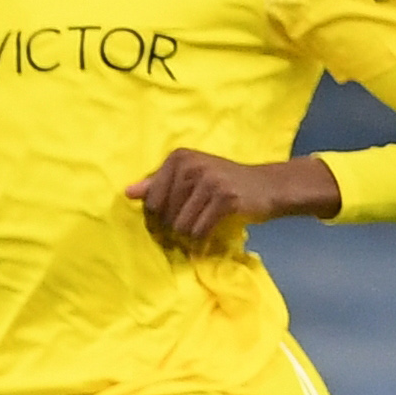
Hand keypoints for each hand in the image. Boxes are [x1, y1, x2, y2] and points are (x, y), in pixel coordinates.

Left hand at [125, 150, 336, 249]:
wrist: (268, 186)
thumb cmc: (224, 183)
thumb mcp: (191, 177)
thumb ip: (159, 184)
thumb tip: (128, 192)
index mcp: (178, 158)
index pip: (151, 200)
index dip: (161, 215)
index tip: (179, 214)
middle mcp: (191, 165)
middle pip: (164, 214)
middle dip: (177, 225)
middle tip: (196, 218)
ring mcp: (209, 180)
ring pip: (181, 225)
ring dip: (191, 232)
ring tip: (205, 222)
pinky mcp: (225, 198)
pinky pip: (199, 230)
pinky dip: (204, 236)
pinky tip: (214, 228)